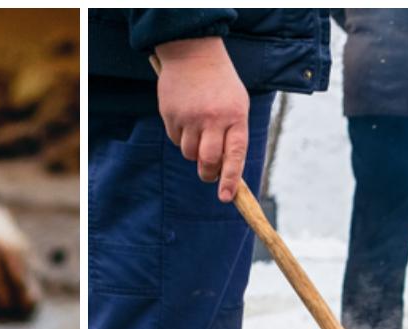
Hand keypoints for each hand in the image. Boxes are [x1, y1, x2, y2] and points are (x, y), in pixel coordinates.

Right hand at [153, 37, 250, 201]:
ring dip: (193, 151)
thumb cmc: (220, 84)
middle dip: (208, 173)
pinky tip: (185, 118)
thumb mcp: (237, 104)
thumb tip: (224, 171)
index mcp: (235, 115)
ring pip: (189, 153)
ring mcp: (190, 116)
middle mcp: (213, 118)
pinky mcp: (171, 114)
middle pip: (208, 160)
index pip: (234, 155)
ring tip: (198, 132)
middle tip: (209, 175)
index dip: (229, 179)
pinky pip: (175, 140)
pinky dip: (181, 137)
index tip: (225, 197)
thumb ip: (232, 135)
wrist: (193, 52)